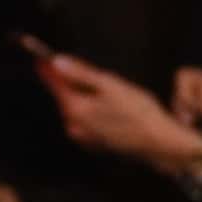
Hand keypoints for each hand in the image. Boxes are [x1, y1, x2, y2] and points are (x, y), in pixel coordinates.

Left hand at [40, 48, 201, 173]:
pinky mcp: (96, 144)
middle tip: (91, 72)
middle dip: (73, 83)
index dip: (48, 68)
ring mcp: (84, 138)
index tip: (42, 57)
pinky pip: (88, 122)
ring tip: (111, 93)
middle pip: (66, 97)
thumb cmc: (138, 112)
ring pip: (78, 109)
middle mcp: (75, 125)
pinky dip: (94, 112)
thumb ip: (81, 73)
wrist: (159, 143)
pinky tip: (113, 109)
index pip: (55, 84)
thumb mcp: (110, 84)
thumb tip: (57, 62)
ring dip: (86, 98)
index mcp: (76, 109)